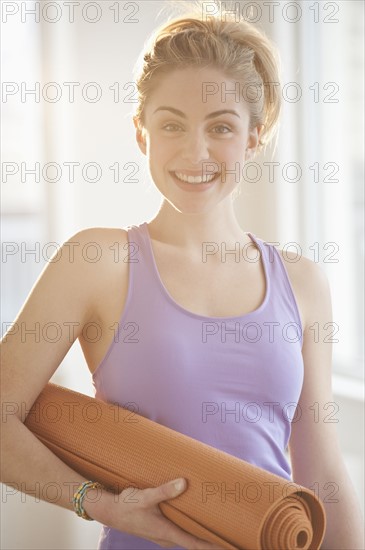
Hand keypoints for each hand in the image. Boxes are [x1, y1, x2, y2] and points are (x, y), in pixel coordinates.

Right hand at [100, 477, 224, 548]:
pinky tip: (197, 516)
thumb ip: (165, 491)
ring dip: (201, 532)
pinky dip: (192, 526)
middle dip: (211, 539)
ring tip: (219, 524)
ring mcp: (164, 534)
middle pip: (195, 541)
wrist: (110, 511)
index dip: (213, 546)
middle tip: (231, 532)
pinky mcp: (160, 529)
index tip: (229, 545)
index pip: (195, 543)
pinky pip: (181, 530)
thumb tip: (184, 483)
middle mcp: (167, 537)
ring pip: (188, 536)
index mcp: (167, 533)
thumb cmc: (128, 505)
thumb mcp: (146, 496)